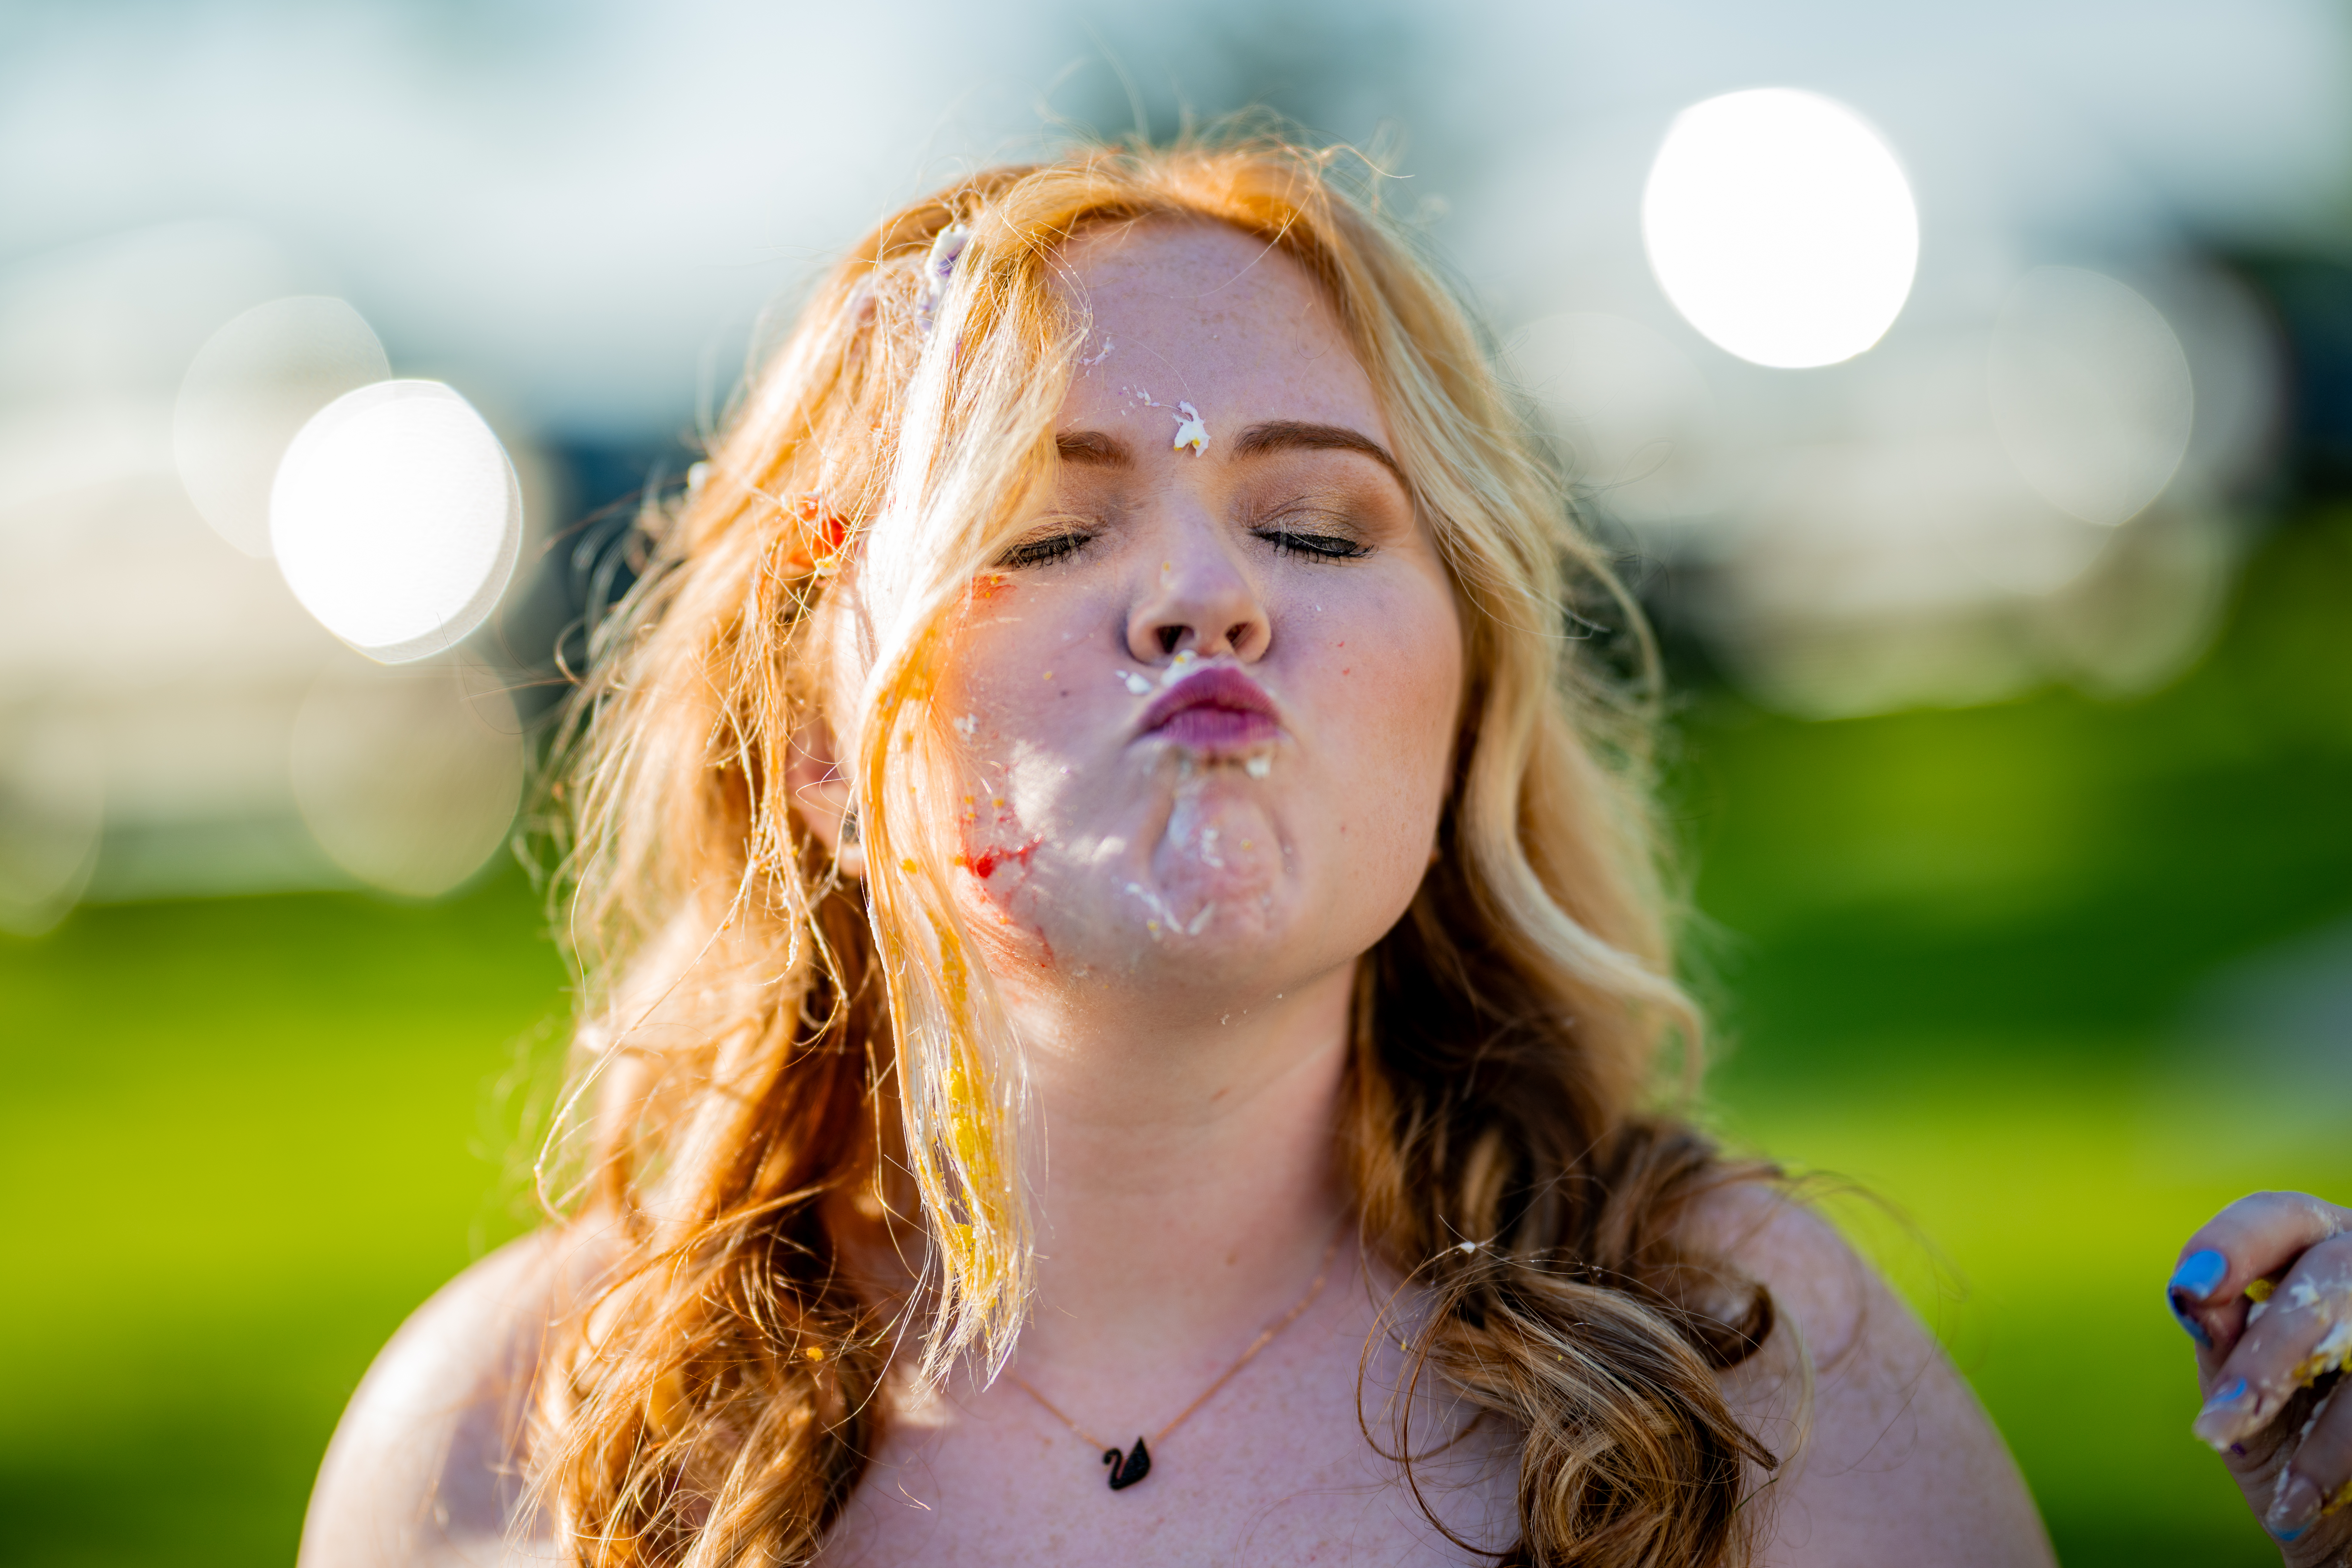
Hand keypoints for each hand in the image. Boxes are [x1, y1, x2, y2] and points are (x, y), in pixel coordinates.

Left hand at [2170, 1192, 2351, 1557]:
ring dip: (2326, 1439)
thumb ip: (2224, 1341)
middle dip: (2270, 1358)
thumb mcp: (2243, 1390)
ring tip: (2283, 1497)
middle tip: (2215, 1427)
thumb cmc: (2288, 1432)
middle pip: (2329, 1280)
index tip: (2188, 1290)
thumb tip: (2194, 1302)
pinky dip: (2340, 1463)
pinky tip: (2305, 1503)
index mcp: (2316, 1249)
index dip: (2234, 1242)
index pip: (2278, 1217)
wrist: (2345, 1512)